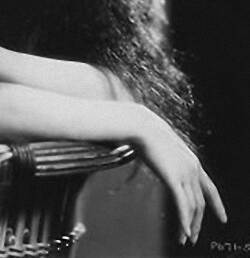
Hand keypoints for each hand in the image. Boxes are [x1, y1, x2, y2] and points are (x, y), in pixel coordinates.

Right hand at [136, 106, 226, 245]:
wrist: (143, 128)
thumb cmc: (150, 135)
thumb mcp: (167, 150)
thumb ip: (171, 161)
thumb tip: (166, 167)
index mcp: (193, 162)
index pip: (210, 188)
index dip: (218, 205)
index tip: (223, 218)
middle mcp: (193, 169)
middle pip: (200, 202)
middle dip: (198, 222)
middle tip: (193, 237)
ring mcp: (185, 173)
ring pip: (192, 206)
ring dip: (190, 225)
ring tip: (185, 239)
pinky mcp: (173, 178)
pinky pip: (182, 205)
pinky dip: (184, 221)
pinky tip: (184, 232)